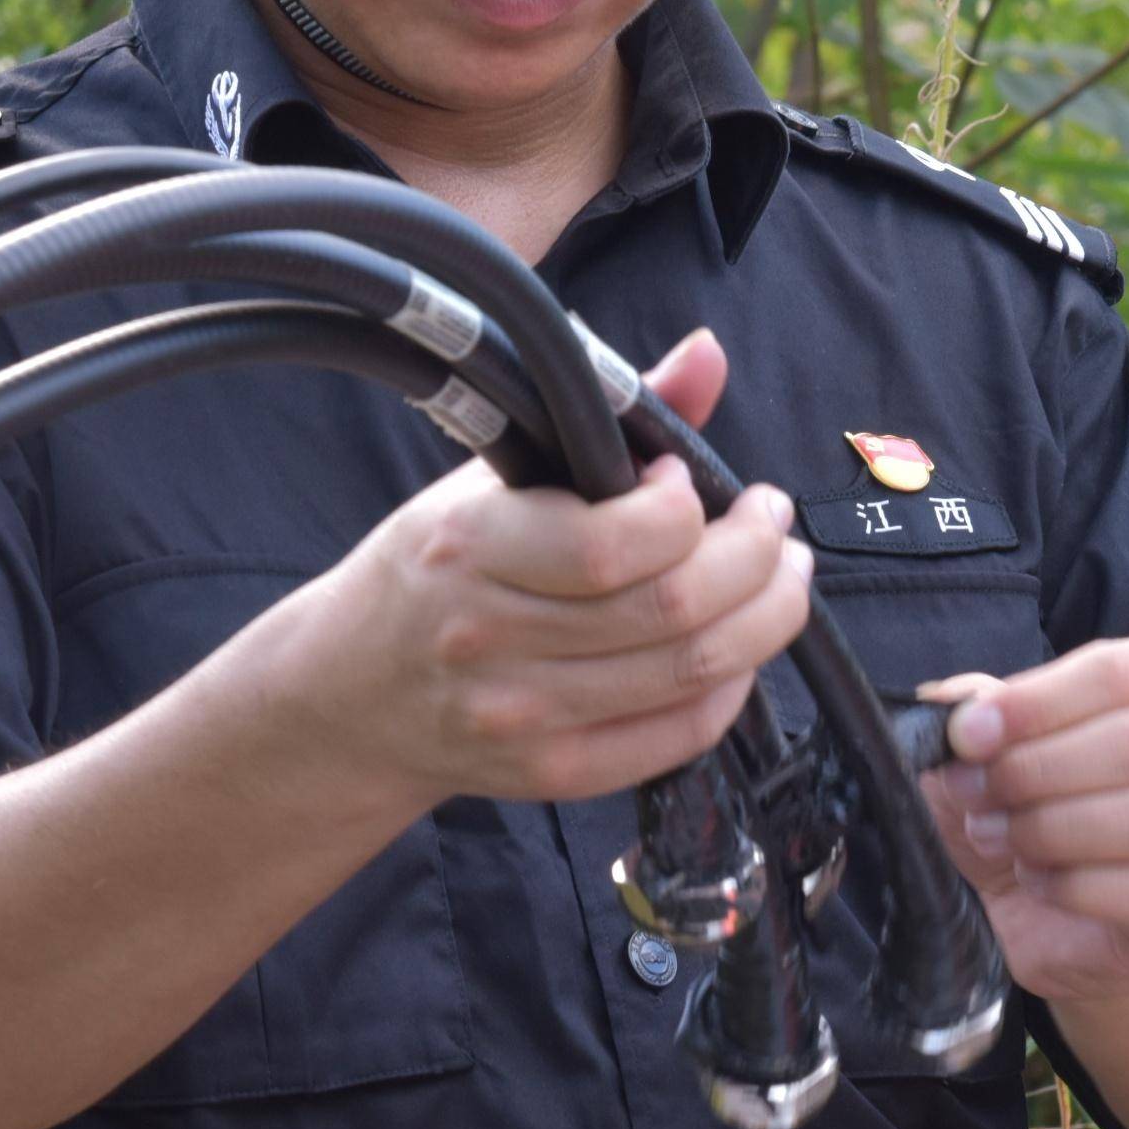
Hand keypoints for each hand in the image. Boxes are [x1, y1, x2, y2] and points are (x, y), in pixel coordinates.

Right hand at [275, 328, 813, 811]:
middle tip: (773, 524)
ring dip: (764, 618)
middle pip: (673, 611)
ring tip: (778, 577)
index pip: (614, 544)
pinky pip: (678, 735)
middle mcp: (491, 639)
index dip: (683, 507)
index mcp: (470, 547)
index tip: (686, 479)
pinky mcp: (553, 774)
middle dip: (757, 559)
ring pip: (691, 674)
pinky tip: (738, 646)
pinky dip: (731, 686)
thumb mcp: (493, 478)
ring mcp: (522, 717)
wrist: (350, 694)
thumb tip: (707, 353)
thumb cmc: (433, 570)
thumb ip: (609, 416)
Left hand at [916, 641, 1128, 1005]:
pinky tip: (1034, 879)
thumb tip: (951, 700)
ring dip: (1052, 829)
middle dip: (1036, 770)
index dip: (1036, 702)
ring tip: (995, 836)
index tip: (967, 734)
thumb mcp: (984, 751)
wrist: (1053, 914)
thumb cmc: (1024, 808)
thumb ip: (973, 712)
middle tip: (973, 793)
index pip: (1117, 673)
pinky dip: (1075, 886)